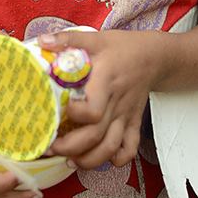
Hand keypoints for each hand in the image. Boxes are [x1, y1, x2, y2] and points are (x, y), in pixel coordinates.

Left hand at [39, 29, 161, 169]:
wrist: (155, 56)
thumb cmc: (123, 47)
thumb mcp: (96, 38)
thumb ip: (68, 39)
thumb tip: (42, 40)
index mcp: (105, 82)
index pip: (93, 110)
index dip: (75, 114)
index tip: (61, 109)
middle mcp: (116, 103)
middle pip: (96, 136)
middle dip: (71, 147)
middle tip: (52, 147)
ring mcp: (126, 115)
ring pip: (111, 148)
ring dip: (90, 160)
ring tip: (71, 160)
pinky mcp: (133, 122)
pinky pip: (130, 148)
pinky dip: (118, 159)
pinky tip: (103, 158)